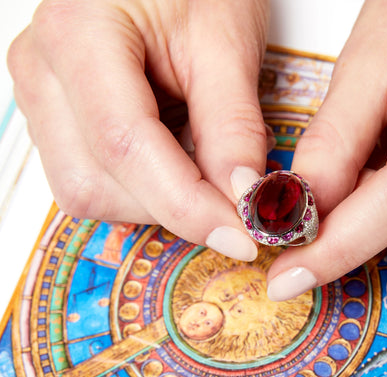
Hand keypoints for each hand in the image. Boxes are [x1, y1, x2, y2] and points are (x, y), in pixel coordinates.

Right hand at [8, 0, 269, 261]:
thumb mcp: (227, 42)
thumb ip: (233, 125)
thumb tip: (245, 199)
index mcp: (78, 34)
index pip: (126, 147)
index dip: (188, 205)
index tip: (242, 234)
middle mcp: (43, 72)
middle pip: (96, 184)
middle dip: (172, 207)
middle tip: (233, 205)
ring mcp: (44, 99)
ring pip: (89, 193)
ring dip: (158, 202)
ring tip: (202, 165)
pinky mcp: (60, 122)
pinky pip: (94, 183)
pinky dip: (145, 191)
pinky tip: (176, 161)